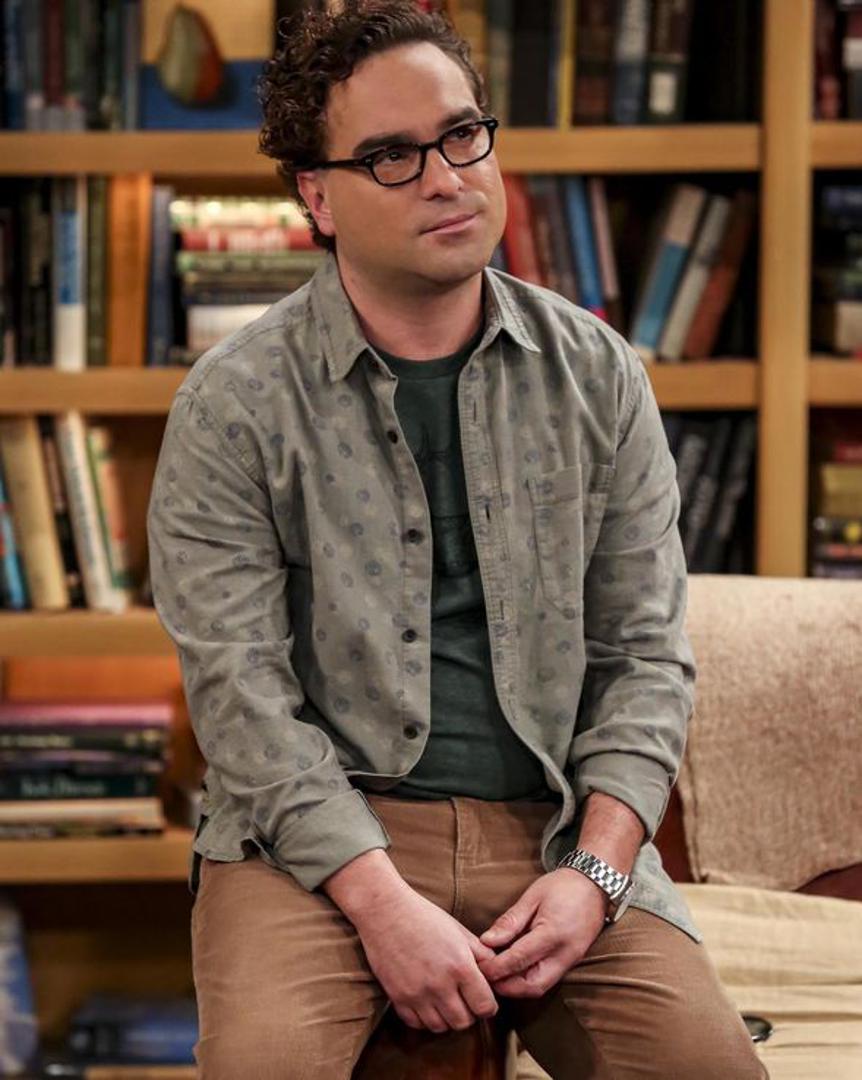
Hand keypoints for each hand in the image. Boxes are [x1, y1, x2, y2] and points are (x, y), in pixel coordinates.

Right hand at [353, 884, 499, 1033]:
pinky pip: (416, 1023)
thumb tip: (496, 971)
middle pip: (464, 1022)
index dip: (488, 1005)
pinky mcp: (397, 998)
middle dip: (469, 1013)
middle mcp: (440, 985)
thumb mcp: (459, 930)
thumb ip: (481, 954)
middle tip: (464, 999)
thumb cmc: (424, 916)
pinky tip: (426, 1001)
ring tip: (445, 1000)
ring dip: (446, 1017)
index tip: (483, 998)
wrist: (385, 910)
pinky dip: (424, 1018)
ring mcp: (417, 994)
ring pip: (440, 1027)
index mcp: (460, 966)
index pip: (485, 1007)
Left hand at [476, 870, 607, 997]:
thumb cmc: (562, 886)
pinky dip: (529, 979)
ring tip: (498, 976)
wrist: (595, 883)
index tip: (479, 969)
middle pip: (533, 985)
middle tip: (487, 978)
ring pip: (541, 987)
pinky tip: (515, 971)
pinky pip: (549, 979)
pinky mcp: (573, 961)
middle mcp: (565, 953)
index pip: (519, 959)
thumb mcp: (532, 896)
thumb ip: (510, 921)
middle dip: (507, 987)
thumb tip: (487, 941)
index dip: (496, 968)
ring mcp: (571, 960)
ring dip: (517, 987)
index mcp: (553, 933)